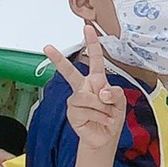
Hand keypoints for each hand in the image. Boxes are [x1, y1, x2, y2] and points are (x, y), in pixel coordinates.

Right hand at [45, 25, 124, 154]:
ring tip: (107, 116)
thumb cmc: (112, 117)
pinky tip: (102, 122)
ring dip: (103, 108)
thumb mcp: (120, 102)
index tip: (87, 28)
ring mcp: (76, 100)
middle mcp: (84, 88)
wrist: (105, 138)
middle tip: (47, 47)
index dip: (92, 44)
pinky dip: (100, 117)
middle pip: (70, 72)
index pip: (95, 59)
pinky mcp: (72, 112)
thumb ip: (115, 93)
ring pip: (88, 97)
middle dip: (58, 59)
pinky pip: (87, 110)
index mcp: (97, 81)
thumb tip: (101, 93)